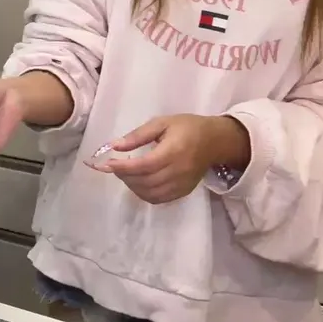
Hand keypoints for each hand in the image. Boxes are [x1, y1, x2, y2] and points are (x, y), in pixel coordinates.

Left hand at [93, 114, 248, 204]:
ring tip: (125, 174)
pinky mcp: (183, 192)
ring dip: (132, 186)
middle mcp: (178, 171)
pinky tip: (138, 183)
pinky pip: (159, 199)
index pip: (144, 165)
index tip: (107, 164)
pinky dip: (144, 193)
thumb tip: (115, 146)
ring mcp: (181, 184)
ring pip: (150, 193)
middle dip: (124, 176)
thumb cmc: (187, 127)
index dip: (123, 167)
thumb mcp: (162, 123)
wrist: (215, 141)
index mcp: (173, 151)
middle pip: (145, 181)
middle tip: (114, 167)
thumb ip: (138, 135)